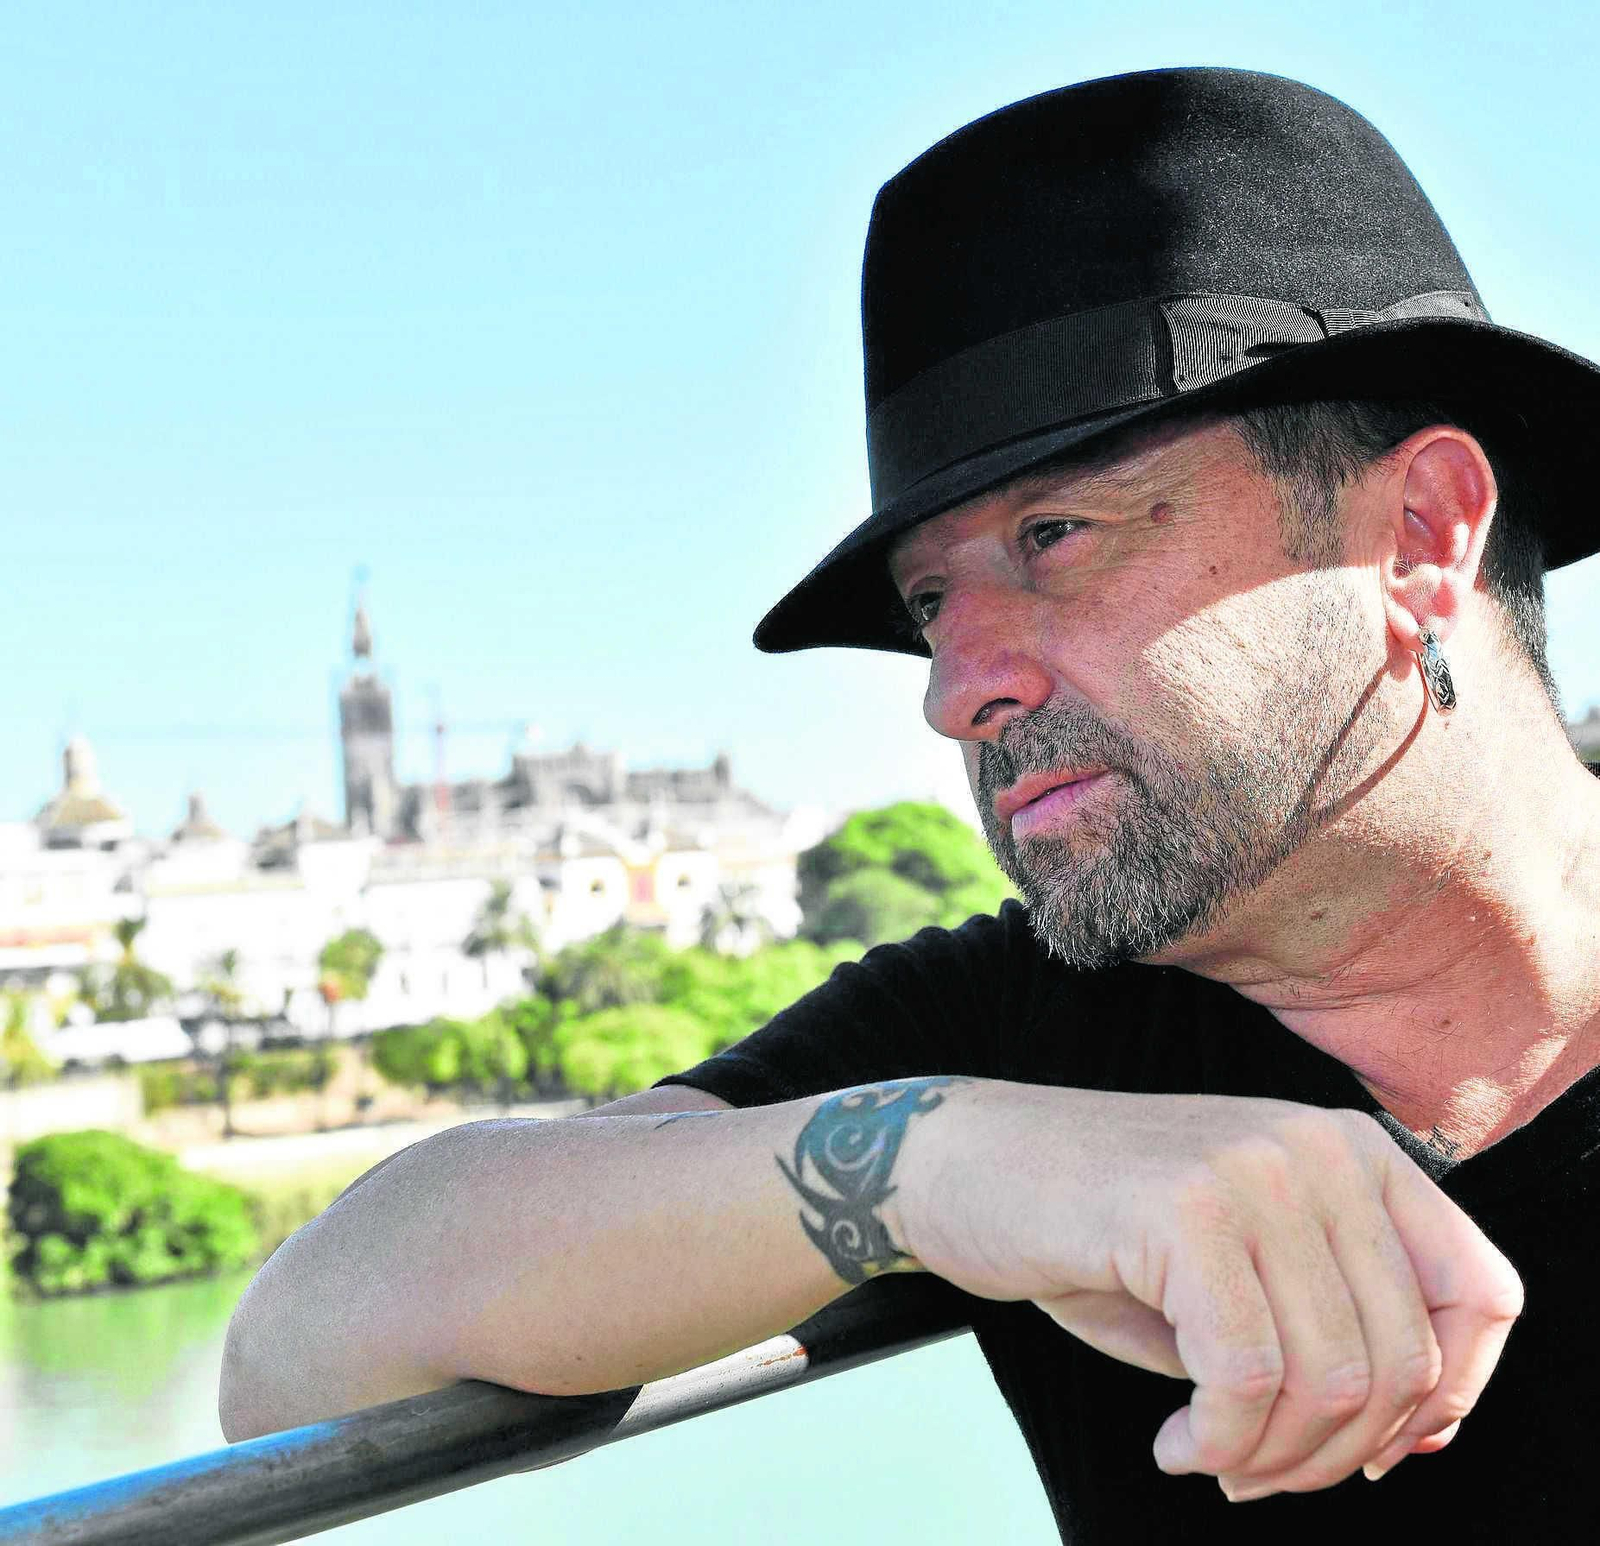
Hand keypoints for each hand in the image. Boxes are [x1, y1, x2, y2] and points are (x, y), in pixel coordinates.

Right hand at [897, 1085, 1523, 1499]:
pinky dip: (1217, 1442)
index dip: (1453, 1396)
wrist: (963, 1164)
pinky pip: (1245, 1380)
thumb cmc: (1100, 1230)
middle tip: (1258, 1472)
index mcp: (1351, 1150)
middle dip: (1338, 1455)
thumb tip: (1422, 1431)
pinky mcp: (1183, 1209)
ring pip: (1330, 1382)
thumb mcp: (1245, 1264)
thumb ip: (1334, 1322)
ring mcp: (1252, 1169)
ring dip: (1272, 1460)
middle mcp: (1318, 1146)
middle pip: (1406, 1361)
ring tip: (1212, 1456)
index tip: (1373, 1446)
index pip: (1485, 1294)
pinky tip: (1175, 1440)